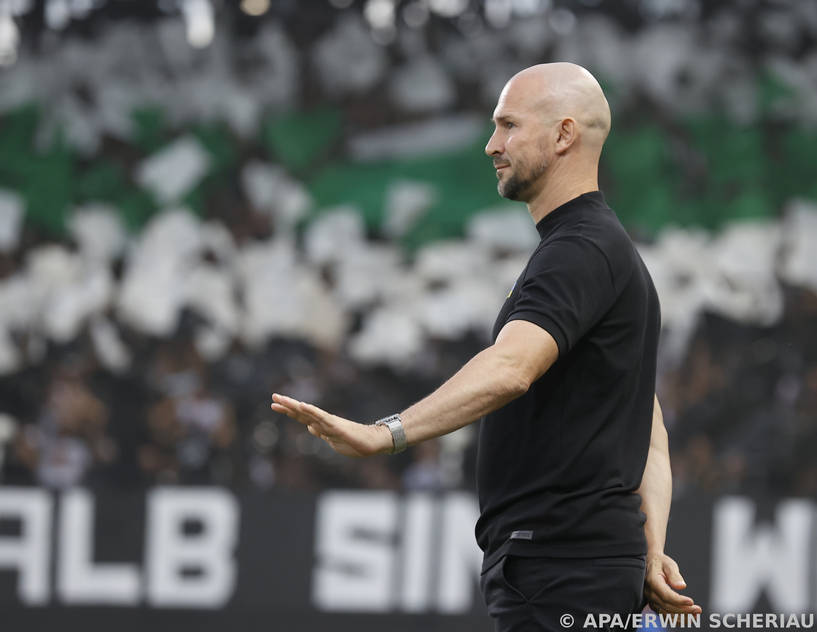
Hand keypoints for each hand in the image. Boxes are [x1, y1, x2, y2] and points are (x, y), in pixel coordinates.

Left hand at [271, 394, 392, 456]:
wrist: (371, 442)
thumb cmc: (354, 441)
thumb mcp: (332, 439)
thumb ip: (322, 432)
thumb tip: (310, 427)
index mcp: (322, 424)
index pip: (301, 416)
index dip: (288, 410)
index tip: (274, 405)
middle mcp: (324, 420)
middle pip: (302, 412)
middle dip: (287, 405)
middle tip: (273, 397)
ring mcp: (330, 422)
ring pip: (309, 412)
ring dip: (295, 406)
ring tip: (282, 399)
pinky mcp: (336, 425)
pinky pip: (322, 417)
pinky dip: (311, 411)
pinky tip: (302, 405)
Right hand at [644, 553, 701, 616]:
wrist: (651, 563)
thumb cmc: (661, 562)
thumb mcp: (668, 564)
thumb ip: (674, 575)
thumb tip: (681, 586)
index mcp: (652, 581)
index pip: (666, 595)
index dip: (679, 600)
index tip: (691, 602)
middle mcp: (649, 592)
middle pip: (667, 605)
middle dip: (684, 610)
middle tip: (698, 610)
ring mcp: (650, 599)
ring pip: (665, 612)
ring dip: (681, 616)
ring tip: (695, 615)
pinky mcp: (653, 603)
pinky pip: (664, 613)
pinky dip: (675, 617)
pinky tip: (686, 617)